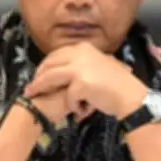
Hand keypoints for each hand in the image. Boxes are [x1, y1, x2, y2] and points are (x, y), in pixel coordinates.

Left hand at [24, 42, 147, 119]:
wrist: (130, 96)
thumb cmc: (118, 83)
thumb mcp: (101, 64)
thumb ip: (85, 62)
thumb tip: (68, 67)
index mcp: (84, 48)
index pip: (56, 54)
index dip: (45, 65)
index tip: (38, 74)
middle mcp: (79, 54)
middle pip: (49, 64)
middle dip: (37, 76)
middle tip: (30, 87)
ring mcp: (79, 68)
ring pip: (50, 77)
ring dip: (40, 87)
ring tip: (32, 96)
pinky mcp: (80, 84)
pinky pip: (67, 96)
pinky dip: (71, 105)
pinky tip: (79, 112)